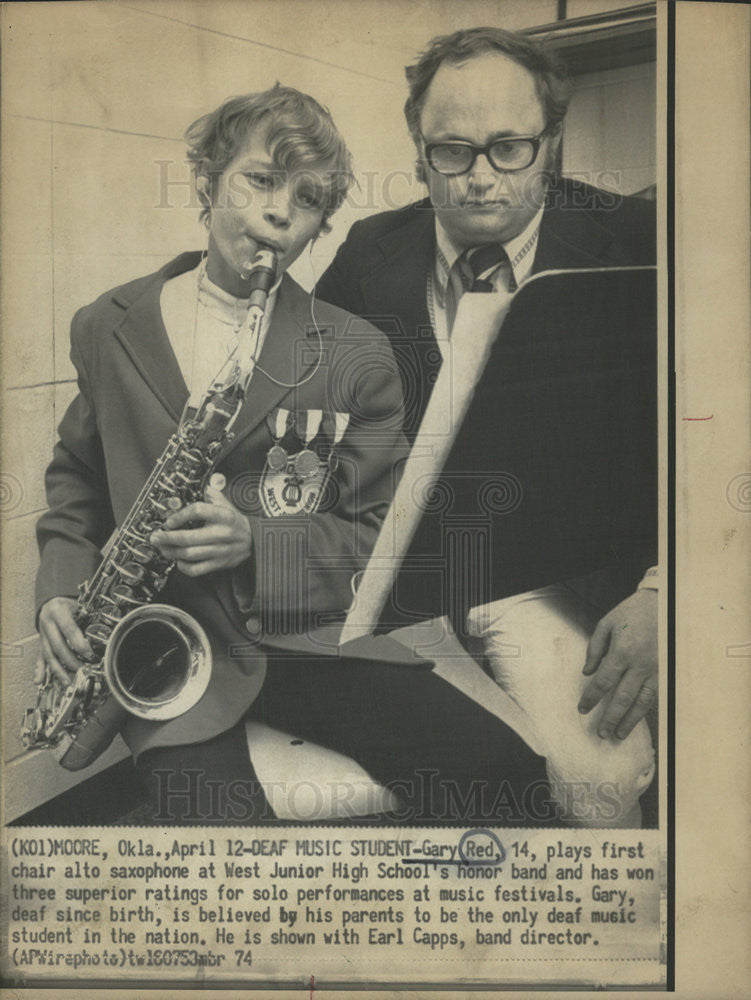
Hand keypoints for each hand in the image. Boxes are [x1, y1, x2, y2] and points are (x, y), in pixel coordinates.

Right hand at [36, 596, 94, 686]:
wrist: (51, 599)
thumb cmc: (69, 603)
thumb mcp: (79, 605)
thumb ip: (88, 617)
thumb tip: (103, 632)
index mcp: (58, 611)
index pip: (69, 629)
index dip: (79, 643)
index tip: (90, 654)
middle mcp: (47, 623)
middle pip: (58, 646)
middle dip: (71, 660)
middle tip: (83, 670)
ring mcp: (42, 634)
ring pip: (49, 654)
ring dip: (58, 670)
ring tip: (68, 681)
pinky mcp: (40, 642)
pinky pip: (39, 657)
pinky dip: (39, 670)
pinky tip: (38, 680)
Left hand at [150, 485, 251, 576]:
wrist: (254, 541)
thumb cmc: (235, 522)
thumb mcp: (227, 504)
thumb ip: (212, 495)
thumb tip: (199, 488)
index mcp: (224, 515)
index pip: (198, 511)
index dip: (180, 515)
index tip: (169, 520)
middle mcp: (222, 533)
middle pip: (189, 537)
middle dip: (168, 538)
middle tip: (156, 537)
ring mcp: (220, 550)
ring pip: (190, 554)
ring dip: (172, 552)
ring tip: (162, 548)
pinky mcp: (219, 564)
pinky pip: (198, 569)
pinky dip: (184, 567)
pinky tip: (178, 561)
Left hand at [578, 589, 657, 739]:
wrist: (662, 604)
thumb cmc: (631, 613)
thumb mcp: (606, 624)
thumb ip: (594, 649)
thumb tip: (587, 672)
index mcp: (622, 652)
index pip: (603, 682)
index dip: (591, 698)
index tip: (582, 709)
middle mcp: (639, 665)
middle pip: (622, 698)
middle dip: (610, 718)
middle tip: (600, 734)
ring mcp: (655, 670)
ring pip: (642, 702)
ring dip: (629, 721)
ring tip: (619, 734)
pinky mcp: (665, 672)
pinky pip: (654, 696)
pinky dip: (645, 710)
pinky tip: (637, 719)